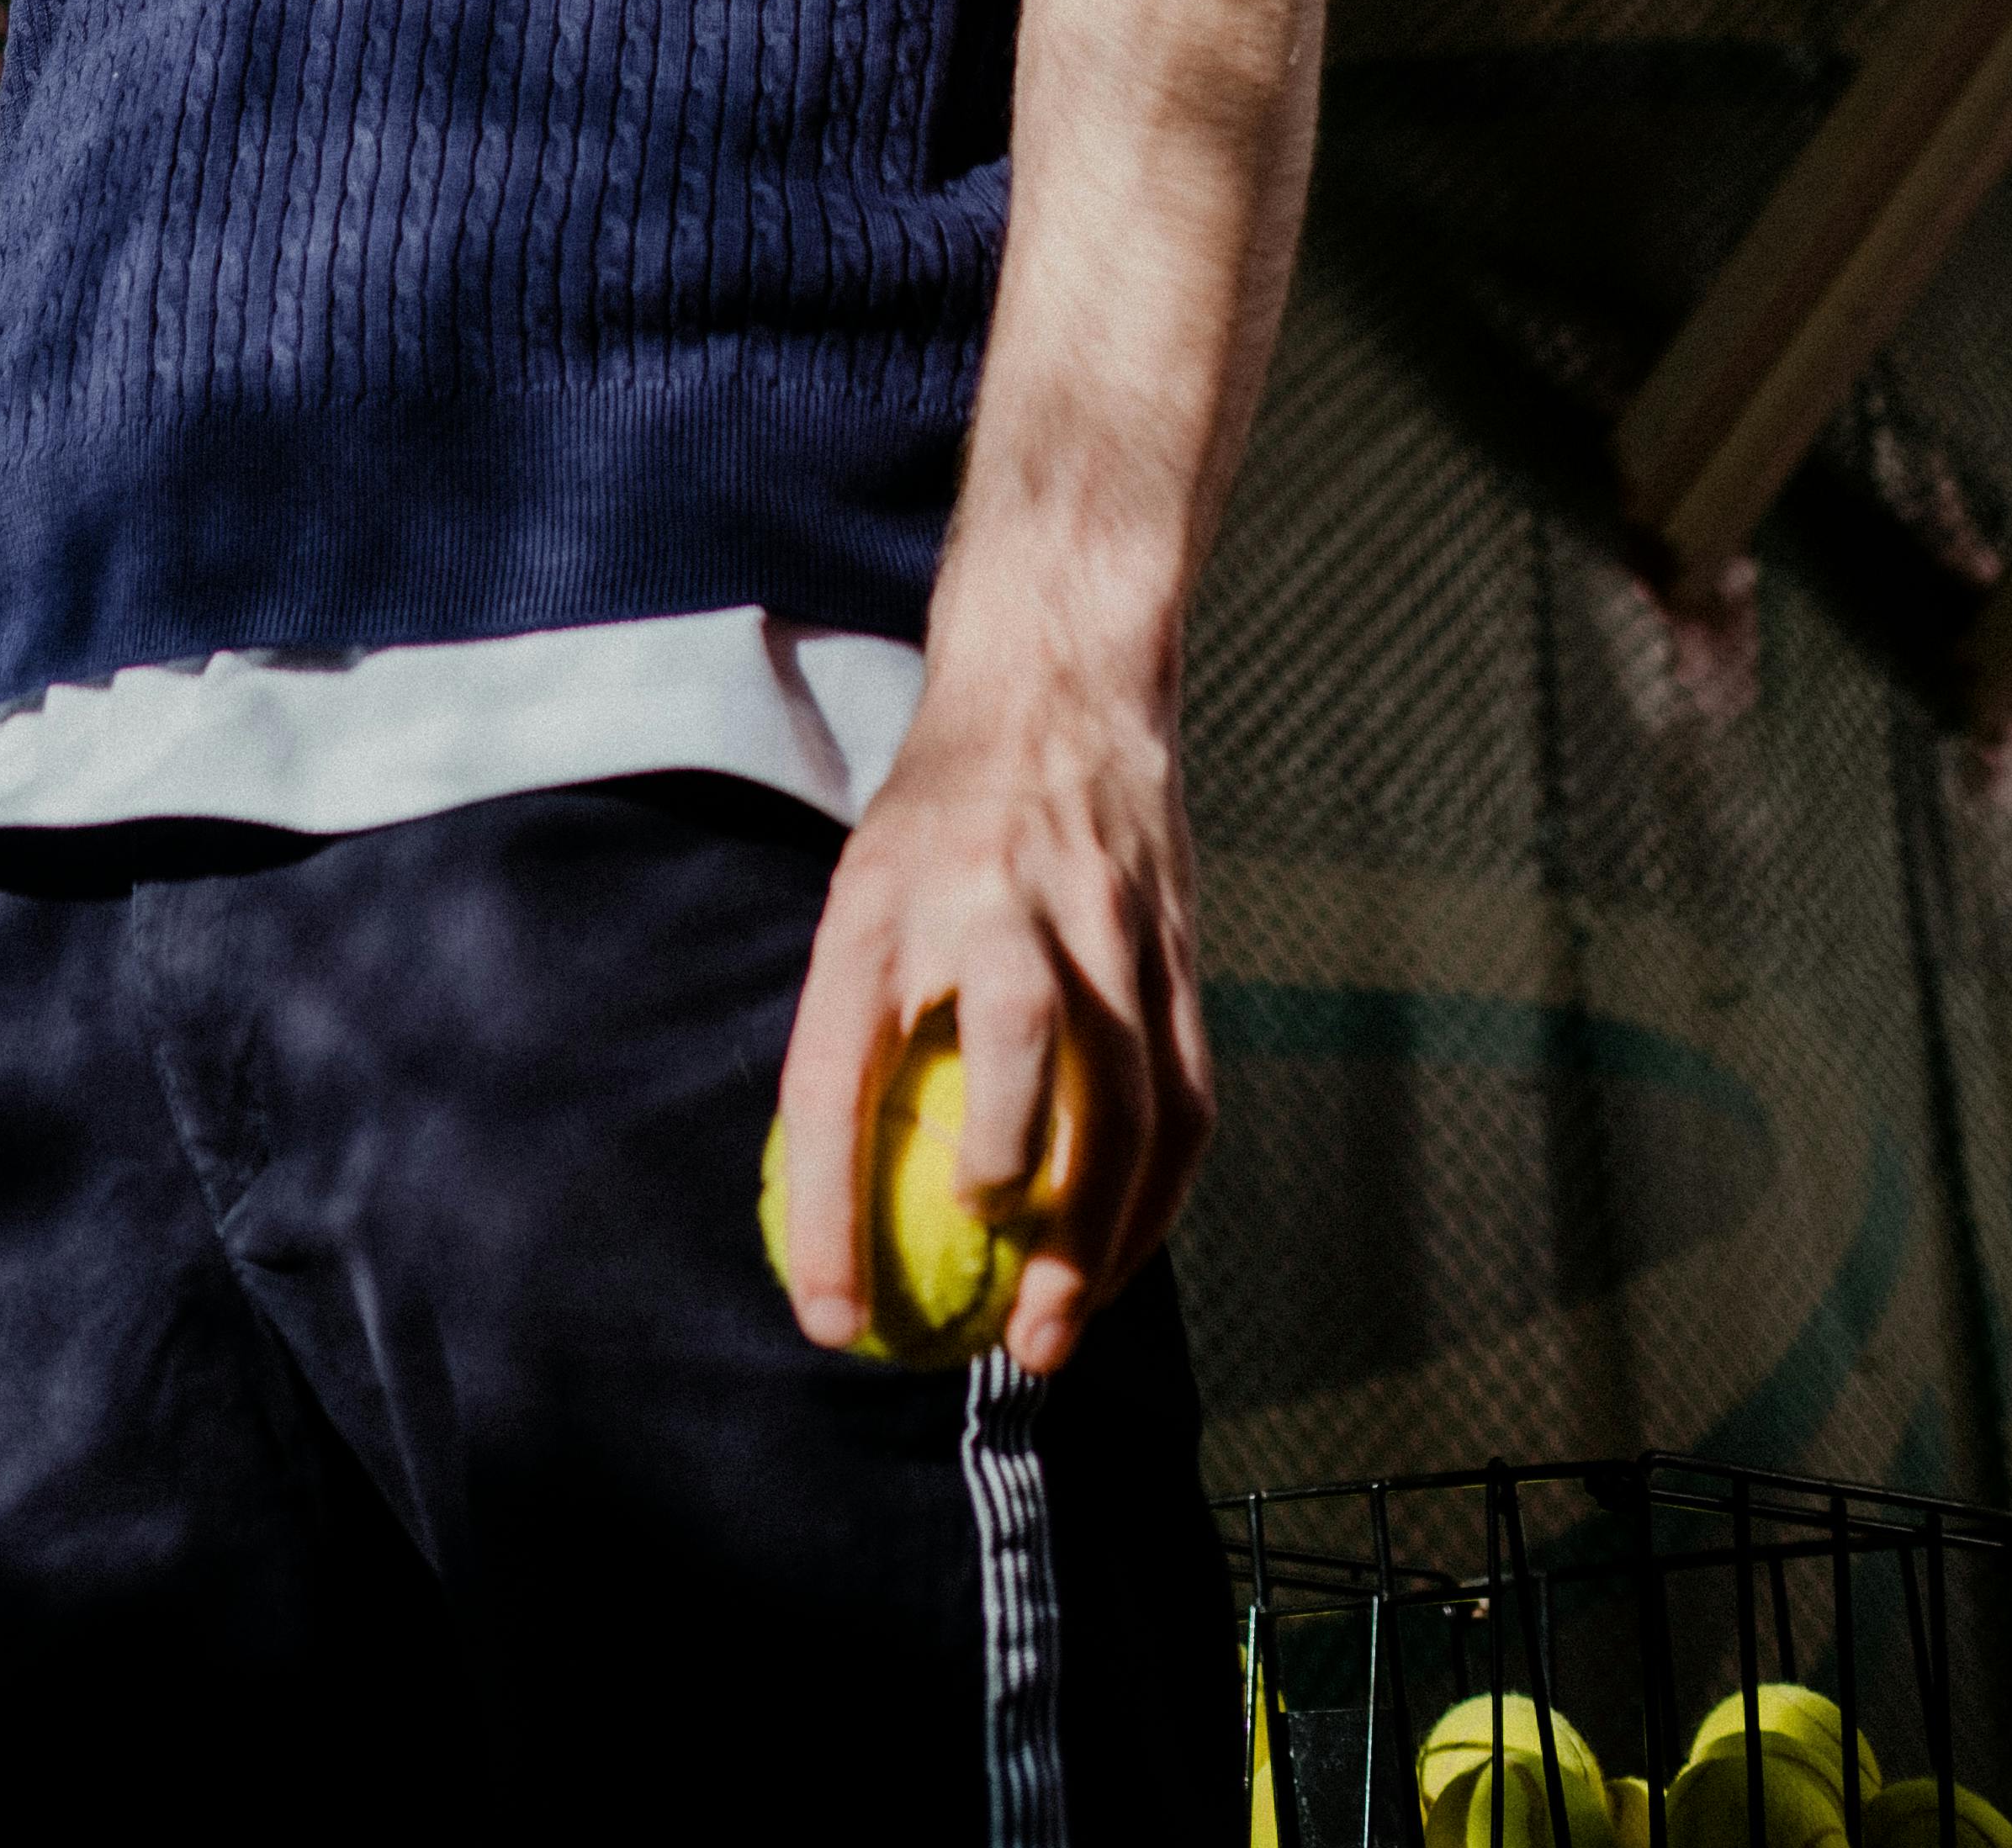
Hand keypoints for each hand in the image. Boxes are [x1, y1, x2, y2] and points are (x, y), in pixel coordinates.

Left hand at [773, 650, 1212, 1376]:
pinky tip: (1128, 1251)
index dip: (828, 1210)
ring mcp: (1101, 914)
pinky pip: (1184, 1090)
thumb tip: (834, 1193)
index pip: (837, 1068)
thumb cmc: (938, 813)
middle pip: (1013, 1046)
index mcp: (882, 894)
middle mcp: (994, 898)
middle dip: (1004, 1187)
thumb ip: (853, 1018)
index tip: (828, 1320)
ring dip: (1102, 1229)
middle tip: (991, 1327)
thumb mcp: (863, 885)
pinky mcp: (1176, 940)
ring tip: (1061, 1328)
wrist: (1056, 682)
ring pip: (1127, 1089)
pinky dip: (1159, 1191)